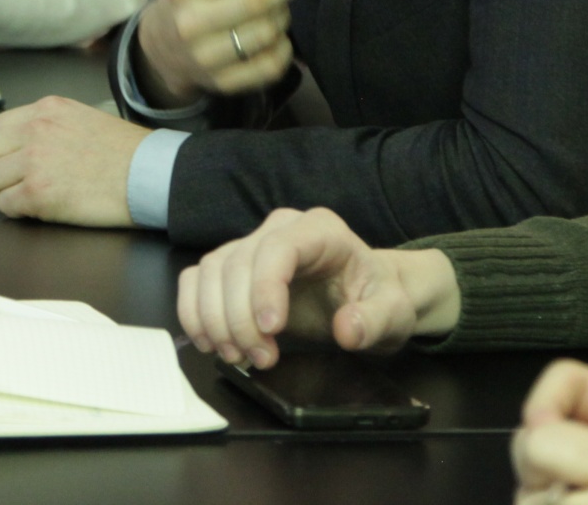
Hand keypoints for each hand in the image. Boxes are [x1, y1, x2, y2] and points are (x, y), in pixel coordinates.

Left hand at [0, 96, 145, 226]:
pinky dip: (19, 211)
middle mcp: (34, 130)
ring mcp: (33, 162)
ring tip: (32, 195)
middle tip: (17, 180)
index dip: (5, 149)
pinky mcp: (36, 193)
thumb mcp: (83, 118)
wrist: (149, 175)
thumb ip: (49, 125)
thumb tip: (23, 143)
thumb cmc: (126, 153)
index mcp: (45, 109)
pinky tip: (43, 207)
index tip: (19, 161)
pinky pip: (4, 206)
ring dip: (5, 191)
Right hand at [176, 207, 458, 367]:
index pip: (280, 248)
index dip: (265, 287)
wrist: (367, 297)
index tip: (271, 330)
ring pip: (211, 271)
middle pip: (238, 263)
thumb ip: (374, 320)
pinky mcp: (231, 266)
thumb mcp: (393, 313)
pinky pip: (197, 279)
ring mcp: (250, 244)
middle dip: (241, 318)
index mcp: (320, 230)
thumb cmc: (379, 298)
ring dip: (215, 320)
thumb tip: (346, 329)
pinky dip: (194, 312)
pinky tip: (210, 343)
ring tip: (239, 356)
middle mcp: (280, 229)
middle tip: (261, 359)